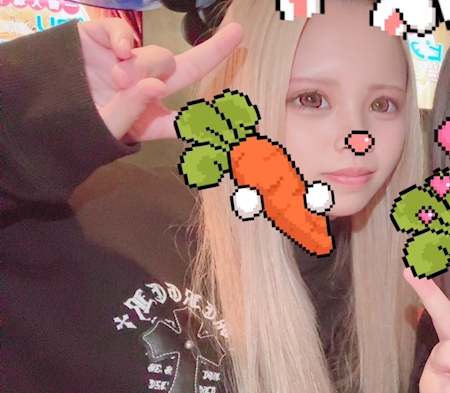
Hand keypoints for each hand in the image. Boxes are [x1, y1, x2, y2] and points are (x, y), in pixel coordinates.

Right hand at [78, 18, 243, 141]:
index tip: (243, 110)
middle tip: (237, 34)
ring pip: (158, 56)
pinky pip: (126, 32)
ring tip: (119, 79)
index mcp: (149, 117)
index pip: (187, 118)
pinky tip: (119, 52)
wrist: (33, 110)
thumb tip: (156, 84)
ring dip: (146, 65)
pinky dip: (126, 39)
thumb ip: (133, 110)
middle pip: (185, 69)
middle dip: (215, 50)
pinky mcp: (104, 40)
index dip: (214, 115)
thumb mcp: (106, 128)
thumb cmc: (73, 124)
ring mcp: (126, 62)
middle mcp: (145, 88)